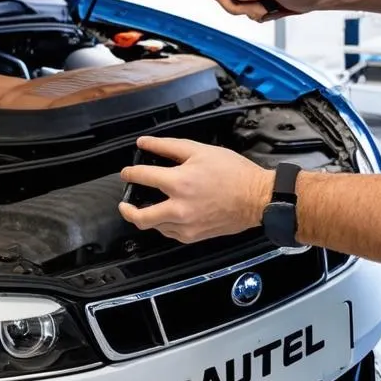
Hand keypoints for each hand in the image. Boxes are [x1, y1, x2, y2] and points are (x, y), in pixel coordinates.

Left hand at [118, 136, 272, 242]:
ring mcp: (186, 226)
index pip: (142, 177)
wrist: (257, 198)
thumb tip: (145, 143)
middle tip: (124, 202)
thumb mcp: (200, 150)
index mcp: (179, 183)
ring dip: (145, 217)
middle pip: (140, 216)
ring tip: (145, 207)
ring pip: (154, 227)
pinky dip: (163, 224)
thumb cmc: (232, 172)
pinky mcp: (194, 237)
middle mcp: (179, 208)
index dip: (130, 173)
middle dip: (126, 209)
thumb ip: (168, 146)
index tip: (127, 173)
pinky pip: (169, 233)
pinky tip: (166, 215)